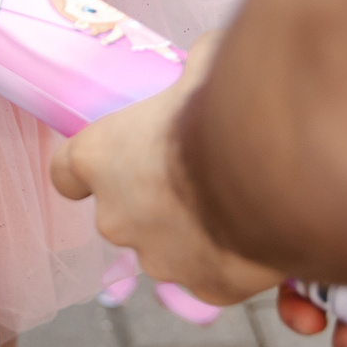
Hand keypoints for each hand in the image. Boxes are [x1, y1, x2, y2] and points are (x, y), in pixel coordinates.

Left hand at [50, 37, 286, 304]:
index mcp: (100, 158)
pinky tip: (262, 233)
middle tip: (202, 176)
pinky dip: (235, 259)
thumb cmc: (225, 109)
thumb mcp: (203, 69)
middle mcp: (116, 218)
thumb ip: (192, 70)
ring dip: (196, 232)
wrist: (279, 170)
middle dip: (157, 201)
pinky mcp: (206, 289)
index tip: (108, 165)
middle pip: (124, 213)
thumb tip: (207, 58)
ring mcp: (160, 260)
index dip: (88, 171)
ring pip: (171, 248)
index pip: (67, 172)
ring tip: (241, 204)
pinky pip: (215, 272)